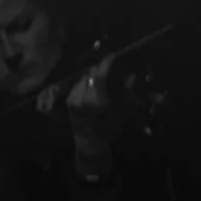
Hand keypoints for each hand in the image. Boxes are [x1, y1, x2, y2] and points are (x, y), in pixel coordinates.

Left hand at [65, 56, 117, 177]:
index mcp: (96, 99)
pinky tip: (92, 87)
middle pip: (91, 74)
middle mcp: (82, 97)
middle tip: (110, 68)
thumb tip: (132, 76)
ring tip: (101, 78)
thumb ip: (126, 92)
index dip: (107, 62)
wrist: (90, 144)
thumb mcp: (121, 112)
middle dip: (101, 69)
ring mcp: (73, 98)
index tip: (114, 56)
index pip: (101, 74)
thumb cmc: (108, 129)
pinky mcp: (68, 101)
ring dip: (92, 76)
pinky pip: (77, 85)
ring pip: (83, 78)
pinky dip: (85, 83)